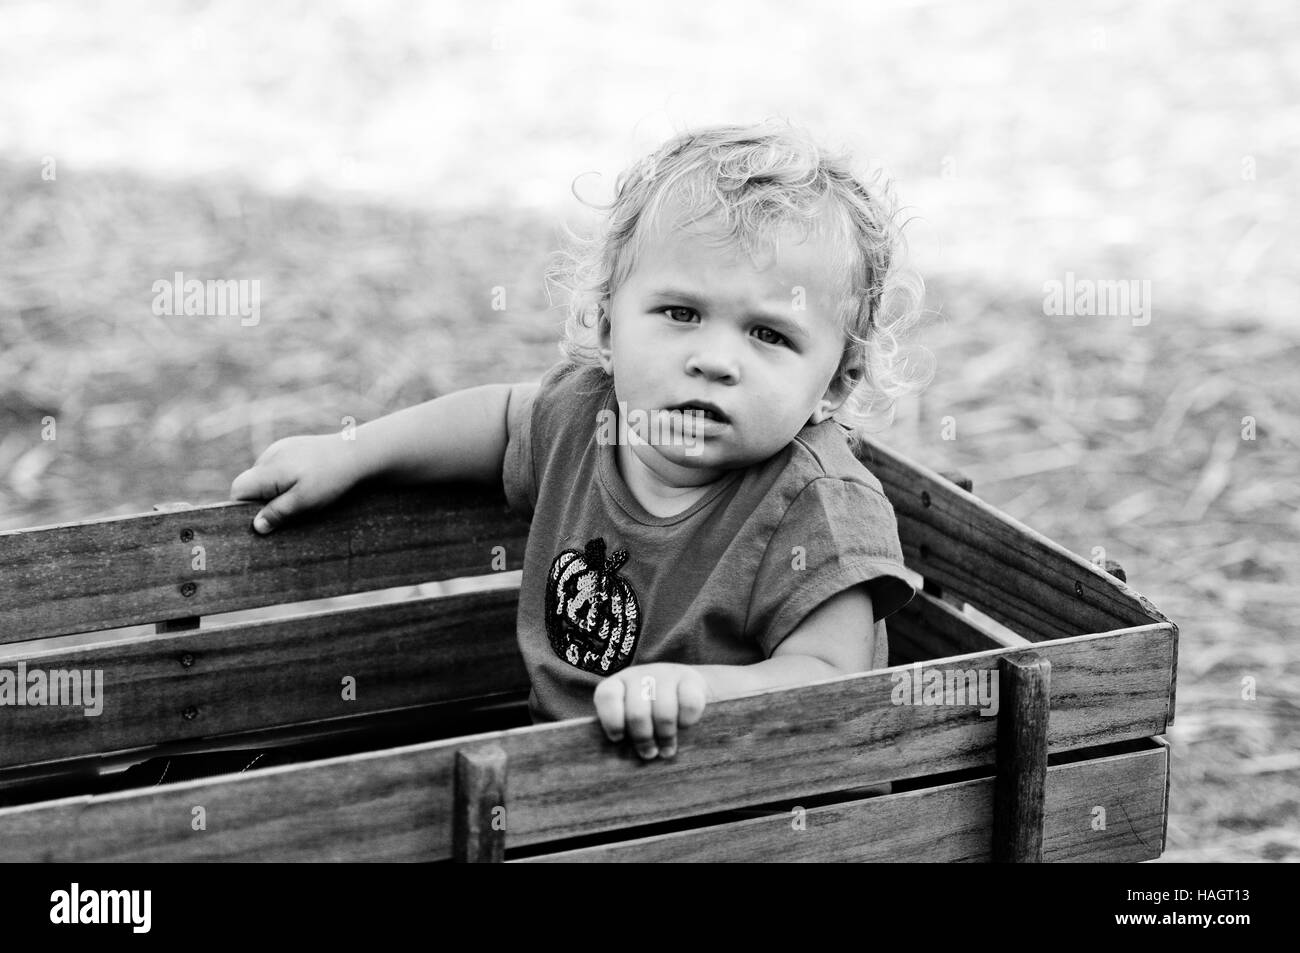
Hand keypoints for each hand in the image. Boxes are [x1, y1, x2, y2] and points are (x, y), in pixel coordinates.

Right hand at [229, 433, 362, 532]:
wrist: (357, 453)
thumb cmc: (331, 479)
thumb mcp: (304, 502)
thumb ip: (277, 513)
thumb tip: (256, 527)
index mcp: (267, 469)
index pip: (238, 489)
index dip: (244, 508)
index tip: (264, 520)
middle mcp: (269, 455)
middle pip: (251, 484)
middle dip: (262, 501)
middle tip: (287, 511)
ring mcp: (280, 448)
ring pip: (265, 476)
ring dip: (275, 490)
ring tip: (301, 496)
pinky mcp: (292, 446)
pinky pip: (278, 467)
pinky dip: (286, 478)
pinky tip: (306, 482)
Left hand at [593, 663, 708, 759]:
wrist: (684, 689)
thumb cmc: (648, 714)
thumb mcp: (629, 720)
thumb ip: (622, 733)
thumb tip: (619, 763)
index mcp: (617, 685)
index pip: (607, 696)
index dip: (612, 721)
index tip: (619, 738)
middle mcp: (639, 676)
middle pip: (637, 713)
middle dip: (643, 739)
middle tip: (650, 754)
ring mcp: (665, 674)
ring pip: (664, 712)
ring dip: (666, 736)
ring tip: (667, 750)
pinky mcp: (690, 678)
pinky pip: (689, 705)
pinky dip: (687, 722)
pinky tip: (684, 727)